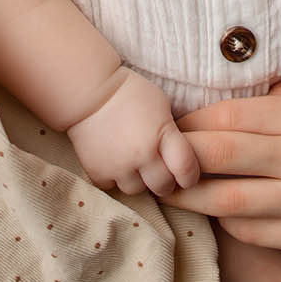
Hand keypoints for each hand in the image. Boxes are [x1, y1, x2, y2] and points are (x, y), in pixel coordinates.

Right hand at [66, 70, 198, 196]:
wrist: (90, 91)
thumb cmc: (130, 93)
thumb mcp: (161, 106)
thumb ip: (170, 134)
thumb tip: (178, 157)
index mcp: (162, 135)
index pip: (186, 168)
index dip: (190, 177)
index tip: (187, 177)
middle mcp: (142, 154)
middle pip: (163, 186)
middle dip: (165, 182)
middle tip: (161, 174)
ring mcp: (119, 166)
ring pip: (137, 190)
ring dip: (139, 181)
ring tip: (135, 165)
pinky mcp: (98, 172)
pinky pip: (113, 187)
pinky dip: (115, 178)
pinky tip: (115, 162)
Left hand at [167, 76, 280, 257]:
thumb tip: (244, 97)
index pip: (228, 115)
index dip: (190, 121)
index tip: (170, 123)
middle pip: (217, 155)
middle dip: (177, 156)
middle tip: (153, 156)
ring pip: (227, 202)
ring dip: (190, 197)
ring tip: (166, 190)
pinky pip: (257, 234)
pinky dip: (230, 225)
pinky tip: (217, 215)